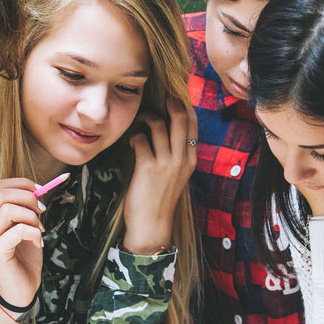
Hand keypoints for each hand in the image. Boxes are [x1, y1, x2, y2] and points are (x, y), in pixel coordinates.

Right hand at [0, 178, 44, 306]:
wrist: (21, 290)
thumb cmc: (25, 259)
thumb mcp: (29, 228)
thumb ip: (29, 210)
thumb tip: (39, 190)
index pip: (0, 186)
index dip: (23, 184)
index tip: (41, 193)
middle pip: (1, 194)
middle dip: (28, 197)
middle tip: (41, 211)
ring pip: (8, 210)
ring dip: (31, 216)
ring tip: (38, 230)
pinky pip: (18, 230)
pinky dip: (34, 233)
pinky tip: (38, 243)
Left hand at [122, 98, 197, 253]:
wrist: (152, 225)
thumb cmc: (160, 199)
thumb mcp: (177, 175)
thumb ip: (176, 153)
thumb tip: (165, 129)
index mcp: (191, 159)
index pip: (192, 123)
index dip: (183, 105)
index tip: (172, 99)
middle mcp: (182, 158)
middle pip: (180, 117)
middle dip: (169, 102)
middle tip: (158, 98)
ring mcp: (167, 162)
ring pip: (158, 124)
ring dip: (146, 118)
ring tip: (140, 122)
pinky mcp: (148, 167)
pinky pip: (140, 139)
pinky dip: (134, 137)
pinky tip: (131, 142)